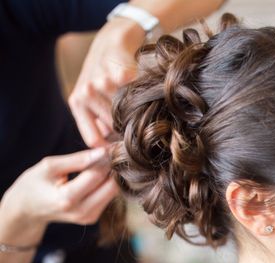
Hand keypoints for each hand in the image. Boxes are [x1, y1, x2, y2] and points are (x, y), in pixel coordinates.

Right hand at [0, 148, 118, 245]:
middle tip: (109, 154)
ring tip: (101, 163)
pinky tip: (97, 175)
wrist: (27, 209)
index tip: (108, 147)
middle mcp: (81, 211)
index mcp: (67, 198)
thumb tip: (104, 152)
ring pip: (113, 192)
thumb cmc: (34, 183)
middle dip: (112, 169)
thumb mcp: (50, 166)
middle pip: (111, 186)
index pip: (97, 175)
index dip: (105, 159)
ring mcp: (88, 218)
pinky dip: (106, 185)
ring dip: (111, 176)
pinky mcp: (92, 218)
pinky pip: (107, 198)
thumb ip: (77, 159)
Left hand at [68, 18, 145, 146]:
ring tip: (140, 110)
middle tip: (137, 132)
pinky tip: (144, 97)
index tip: (122, 155)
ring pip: (127, 117)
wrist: (112, 43)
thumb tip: (112, 155)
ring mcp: (104, 83)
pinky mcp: (122, 75)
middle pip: (114, 130)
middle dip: (126, 133)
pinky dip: (144, 102)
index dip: (109, 151)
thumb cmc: (103, 77)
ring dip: (136, 117)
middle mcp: (87, 92)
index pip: (94, 140)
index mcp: (77, 102)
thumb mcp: (92, 99)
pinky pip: (138, 101)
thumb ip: (99, 125)